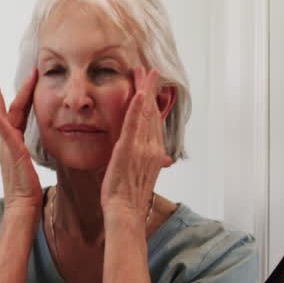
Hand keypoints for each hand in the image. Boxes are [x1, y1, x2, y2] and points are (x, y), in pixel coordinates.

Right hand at [0, 68, 41, 211]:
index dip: (22, 95)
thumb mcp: (32, 166)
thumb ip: (32, 153)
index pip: (17, 114)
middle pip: (4, 109)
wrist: (23, 207)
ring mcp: (7, 146)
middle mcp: (7, 142)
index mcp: (14, 143)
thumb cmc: (30, 191)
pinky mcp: (11, 152)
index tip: (27, 78)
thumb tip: (46, 146)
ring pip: (3, 114)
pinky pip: (3, 131)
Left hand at [100, 66, 172, 223]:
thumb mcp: (141, 174)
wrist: (125, 212)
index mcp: (154, 153)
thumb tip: (158, 157)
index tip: (150, 86)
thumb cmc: (128, 197)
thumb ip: (148, 160)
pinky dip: (137, 109)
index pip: (155, 122)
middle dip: (151, 90)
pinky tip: (138, 93)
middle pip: (153, 113)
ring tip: (144, 72)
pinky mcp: (128, 150)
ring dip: (145, 91)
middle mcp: (152, 148)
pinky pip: (134, 126)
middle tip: (149, 71)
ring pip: (145, 114)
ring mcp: (141, 148)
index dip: (153, 102)